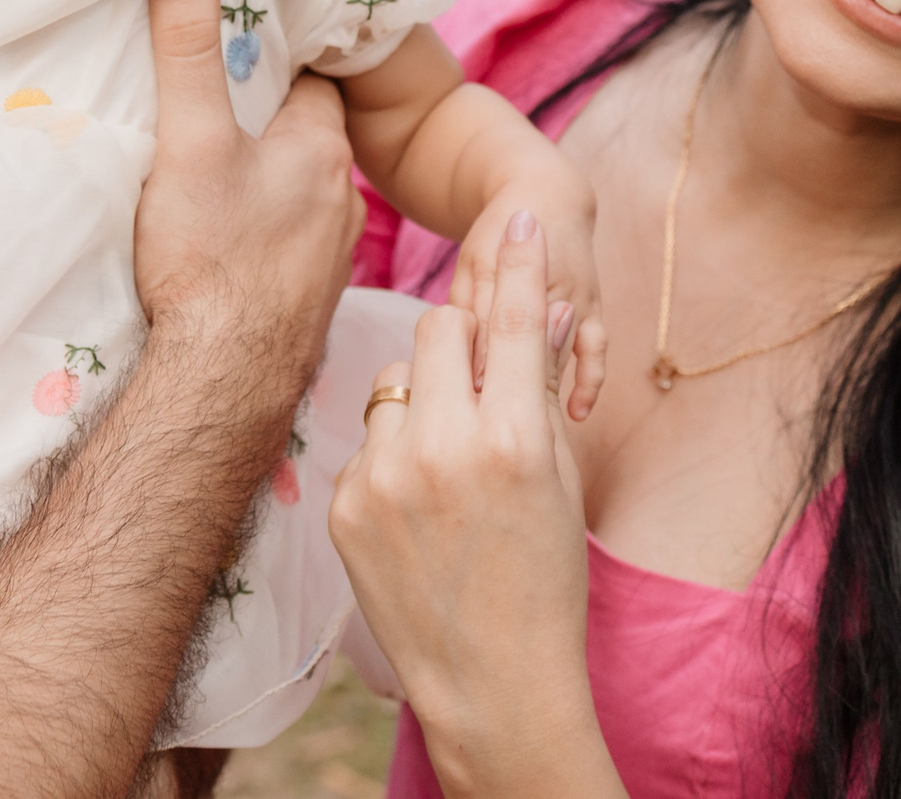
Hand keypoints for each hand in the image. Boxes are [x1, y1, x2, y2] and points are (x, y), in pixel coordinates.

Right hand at [134, 0, 362, 376]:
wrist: (223, 386)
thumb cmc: (211, 259)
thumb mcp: (190, 139)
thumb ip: (188, 47)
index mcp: (324, 147)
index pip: (314, 75)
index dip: (278, 54)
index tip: (242, 40)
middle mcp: (342, 199)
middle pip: (307, 134)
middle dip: (269, 118)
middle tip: (217, 105)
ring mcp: (330, 257)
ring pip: (301, 192)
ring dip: (269, 179)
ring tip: (219, 172)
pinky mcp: (307, 303)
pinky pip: (291, 245)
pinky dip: (266, 233)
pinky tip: (230, 244)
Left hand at [329, 218, 620, 796]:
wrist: (493, 682)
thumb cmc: (544, 580)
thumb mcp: (558, 477)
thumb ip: (541, 389)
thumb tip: (548, 308)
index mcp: (513, 438)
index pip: (512, 320)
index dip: (520, 262)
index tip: (518, 216)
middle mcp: (442, 448)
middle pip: (437, 329)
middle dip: (461, 336)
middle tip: (481, 370)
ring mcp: (383, 476)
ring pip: (395, 381)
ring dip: (423, 399)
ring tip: (450, 464)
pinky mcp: (342, 505)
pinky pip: (368, 441)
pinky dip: (394, 456)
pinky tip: (419, 510)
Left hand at [456, 188, 607, 419]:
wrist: (546, 196)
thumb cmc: (495, 237)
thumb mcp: (472, 267)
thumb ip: (468, 310)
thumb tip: (467, 371)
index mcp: (498, 269)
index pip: (481, 326)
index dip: (471, 365)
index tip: (464, 404)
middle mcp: (541, 281)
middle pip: (517, 342)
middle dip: (498, 381)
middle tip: (484, 423)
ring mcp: (572, 293)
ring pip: (552, 348)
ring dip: (539, 383)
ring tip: (521, 424)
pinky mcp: (594, 307)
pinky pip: (595, 349)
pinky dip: (589, 381)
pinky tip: (578, 414)